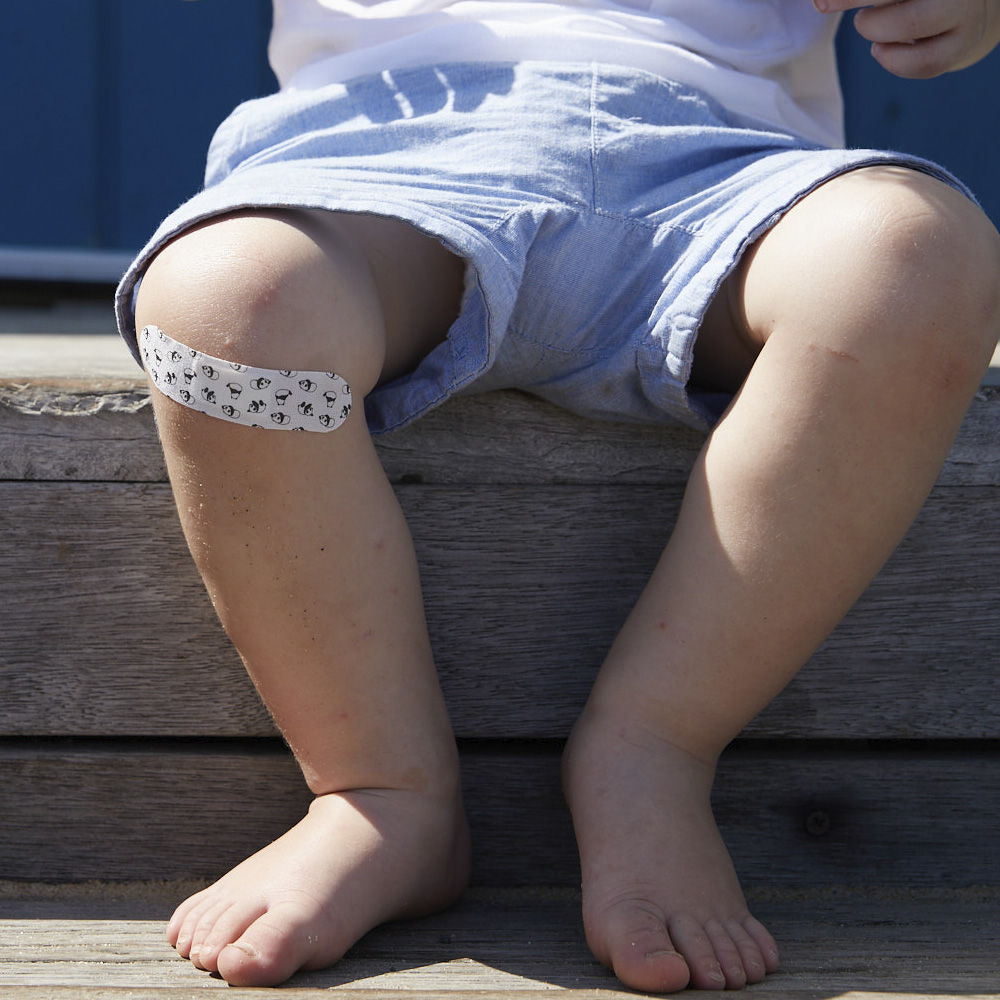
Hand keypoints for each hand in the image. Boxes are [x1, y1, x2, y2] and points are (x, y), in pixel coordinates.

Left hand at [814, 0, 999, 77]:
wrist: (965, 8)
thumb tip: (821, 2)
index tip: (819, 2)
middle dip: (857, 5)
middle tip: (837, 10)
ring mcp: (961, 13)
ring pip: (911, 23)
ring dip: (876, 32)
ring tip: (869, 30)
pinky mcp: (959, 46)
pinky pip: (923, 63)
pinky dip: (893, 61)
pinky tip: (883, 50)